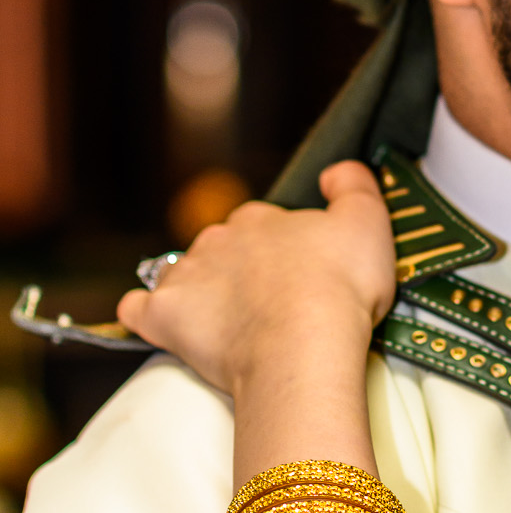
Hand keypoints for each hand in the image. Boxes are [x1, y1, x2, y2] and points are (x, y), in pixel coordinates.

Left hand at [117, 161, 395, 399]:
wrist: (304, 343)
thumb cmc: (340, 286)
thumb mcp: (368, 221)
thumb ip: (353, 185)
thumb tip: (334, 169)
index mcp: (261, 220)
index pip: (262, 225)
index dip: (281, 251)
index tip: (299, 277)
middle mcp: (218, 240)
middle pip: (221, 249)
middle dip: (239, 271)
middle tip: (271, 305)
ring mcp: (187, 277)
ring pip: (182, 274)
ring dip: (197, 291)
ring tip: (227, 324)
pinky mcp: (164, 316)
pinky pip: (139, 308)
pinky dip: (147, 314)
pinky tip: (163, 324)